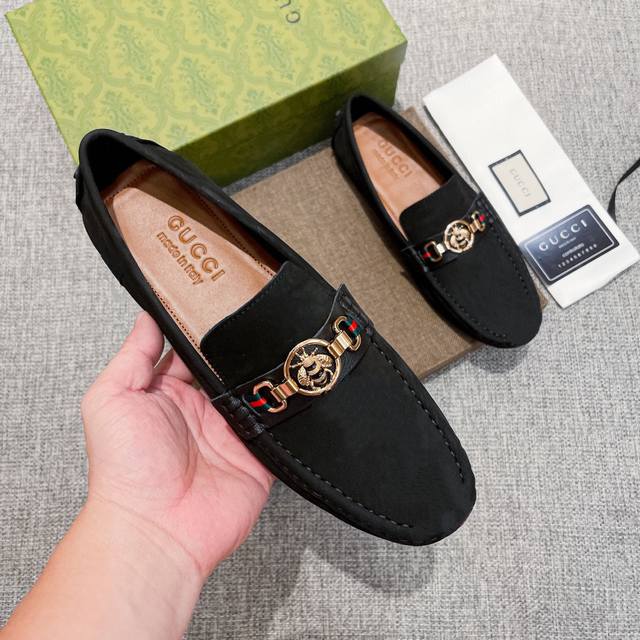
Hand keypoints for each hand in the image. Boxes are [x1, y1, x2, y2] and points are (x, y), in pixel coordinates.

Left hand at [81, 311, 273, 578]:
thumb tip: (147, 314)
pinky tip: (292, 385)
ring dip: (264, 374)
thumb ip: (132, 355)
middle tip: (255, 318)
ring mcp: (230, 432)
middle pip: (227, 368)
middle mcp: (201, 411)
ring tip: (279, 346)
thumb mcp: (111, 399)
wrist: (156, 531)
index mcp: (167, 395)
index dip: (203, 329)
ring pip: (256, 391)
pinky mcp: (257, 454)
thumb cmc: (124, 470)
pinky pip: (277, 423)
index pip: (191, 351)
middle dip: (240, 348)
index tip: (219, 300)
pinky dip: (285, 407)